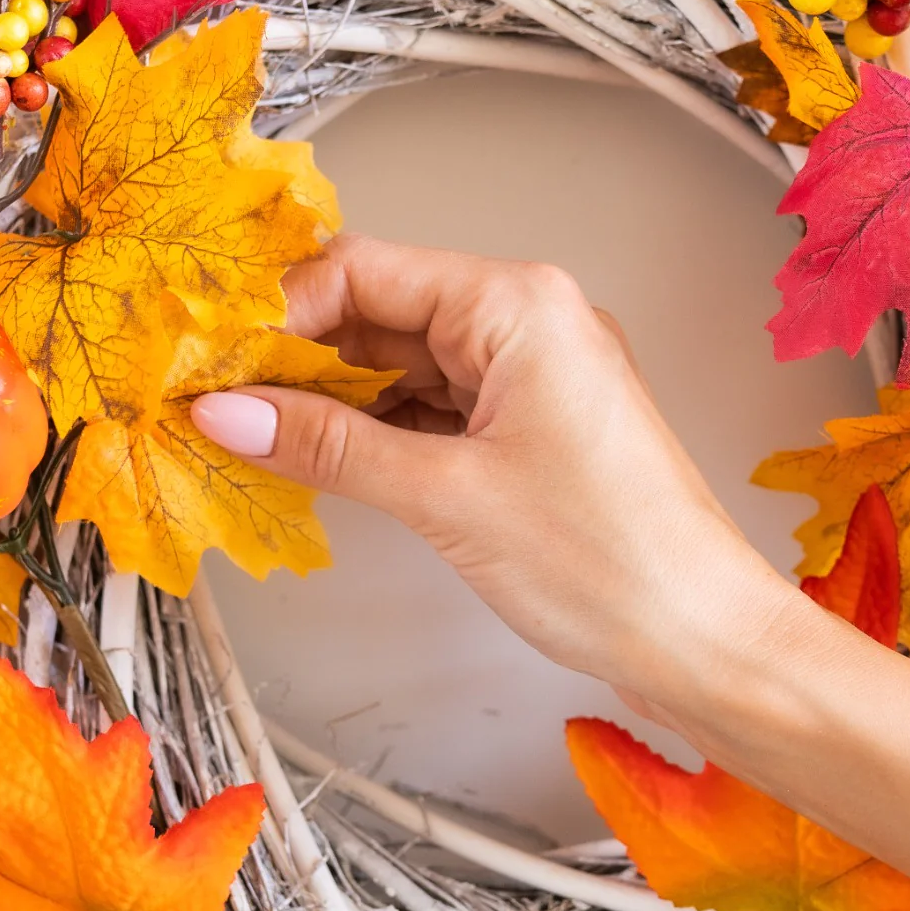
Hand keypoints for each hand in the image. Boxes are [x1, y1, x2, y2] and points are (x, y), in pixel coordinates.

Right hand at [190, 233, 807, 738]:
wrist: (703, 640)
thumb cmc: (608, 562)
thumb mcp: (444, 497)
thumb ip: (328, 445)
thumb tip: (227, 410)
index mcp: (518, 303)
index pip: (361, 269)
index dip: (275, 313)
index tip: (206, 360)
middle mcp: (528, 320)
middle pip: (378, 310)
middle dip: (293, 356)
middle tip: (209, 402)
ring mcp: (533, 375)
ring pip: (400, 362)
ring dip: (329, 398)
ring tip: (248, 436)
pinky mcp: (532, 429)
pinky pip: (433, 407)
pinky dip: (376, 431)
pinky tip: (319, 461)